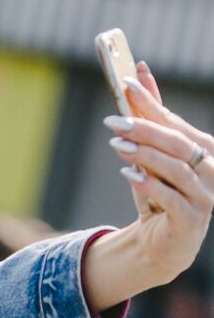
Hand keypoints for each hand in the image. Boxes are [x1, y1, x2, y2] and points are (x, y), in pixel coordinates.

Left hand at [82, 62, 213, 310]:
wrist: (164, 244)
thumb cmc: (161, 194)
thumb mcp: (153, 155)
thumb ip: (151, 118)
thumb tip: (138, 74)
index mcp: (205, 149)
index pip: (175, 122)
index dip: (151, 102)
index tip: (126, 83)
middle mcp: (212, 170)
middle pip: (177, 143)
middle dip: (145, 129)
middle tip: (113, 121)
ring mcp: (205, 196)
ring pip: (176, 169)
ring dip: (145, 155)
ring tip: (117, 145)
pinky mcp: (192, 220)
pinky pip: (172, 198)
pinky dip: (150, 185)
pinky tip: (129, 174)